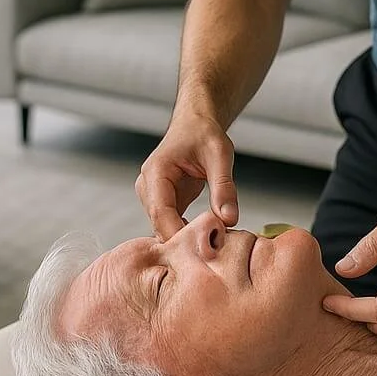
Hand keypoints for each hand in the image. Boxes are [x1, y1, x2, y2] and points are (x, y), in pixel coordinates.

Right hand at [135, 112, 238, 239]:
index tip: (204, 248)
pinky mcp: (163, 203)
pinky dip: (188, 233)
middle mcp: (147, 187)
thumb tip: (229, 219)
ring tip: (214, 244)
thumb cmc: (203, 133)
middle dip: (184, 241)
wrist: (195, 124)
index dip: (179, 234)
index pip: (161, 212)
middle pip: (160, 225)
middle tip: (214, 252)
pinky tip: (207, 236)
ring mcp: (152, 197)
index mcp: (156, 172)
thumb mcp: (220, 155)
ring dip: (186, 239)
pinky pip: (171, 225)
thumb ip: (224, 187)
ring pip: (164, 229)